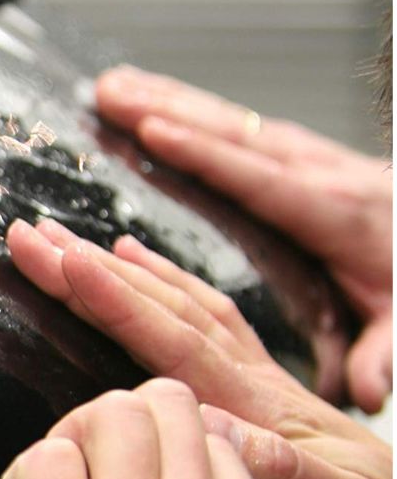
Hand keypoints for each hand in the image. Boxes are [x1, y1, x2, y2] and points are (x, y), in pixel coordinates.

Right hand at [7, 218, 391, 478]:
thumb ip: (287, 474)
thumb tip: (222, 433)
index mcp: (266, 410)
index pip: (178, 342)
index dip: (118, 301)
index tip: (66, 265)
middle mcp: (258, 386)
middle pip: (167, 309)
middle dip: (96, 269)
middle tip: (35, 237)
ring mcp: (259, 386)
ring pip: (181, 309)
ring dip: (120, 271)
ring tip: (71, 243)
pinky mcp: (257, 397)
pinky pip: (203, 326)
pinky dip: (164, 291)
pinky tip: (140, 273)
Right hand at [94, 66, 392, 411]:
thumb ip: (384, 352)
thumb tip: (369, 390)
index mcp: (336, 214)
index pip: (260, 179)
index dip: (207, 155)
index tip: (154, 131)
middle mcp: (321, 174)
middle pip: (234, 135)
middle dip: (169, 109)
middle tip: (108, 94)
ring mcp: (313, 160)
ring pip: (232, 123)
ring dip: (171, 101)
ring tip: (112, 88)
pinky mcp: (307, 159)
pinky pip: (240, 130)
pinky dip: (195, 113)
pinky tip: (159, 105)